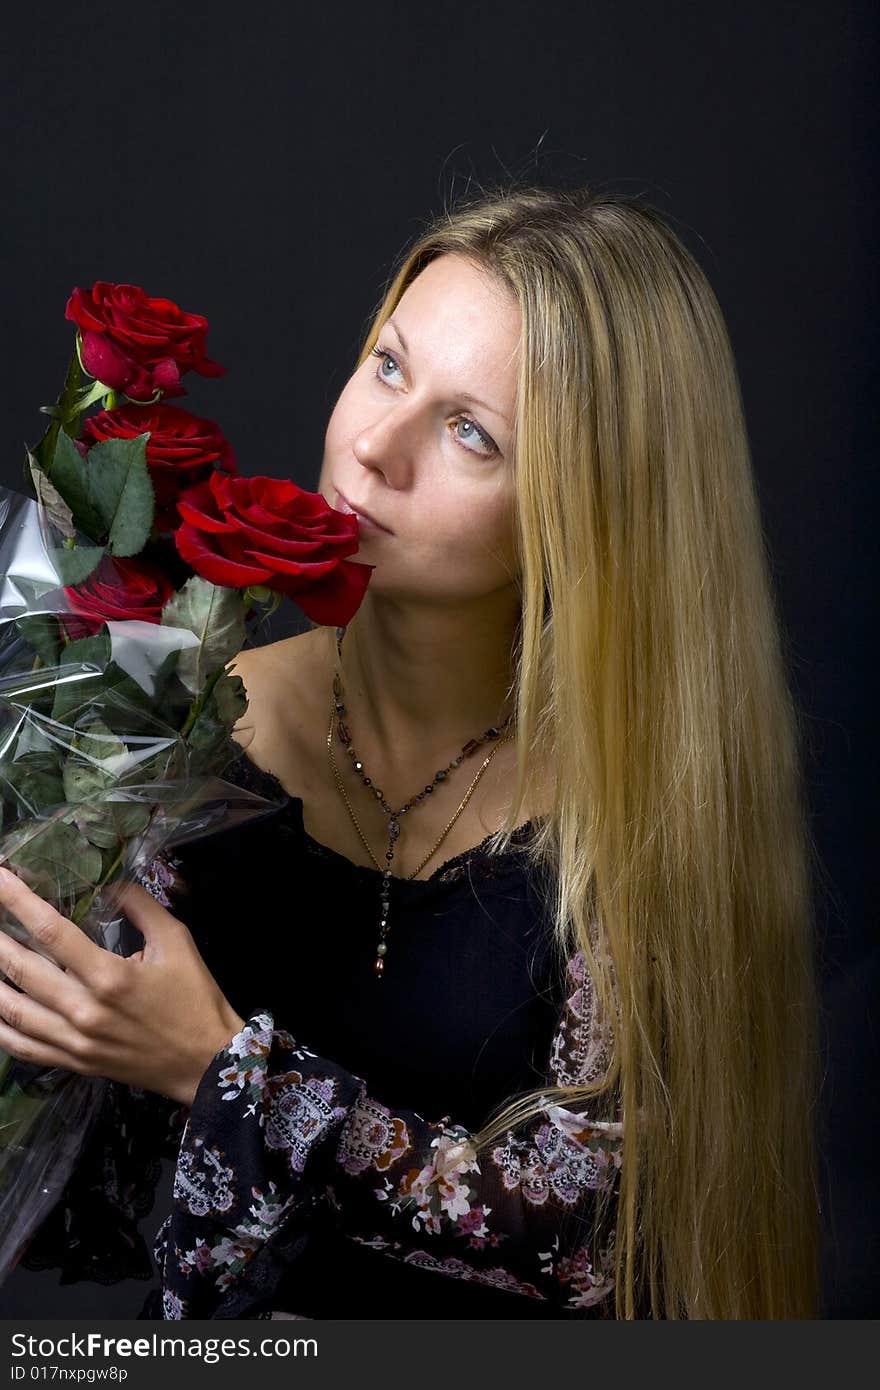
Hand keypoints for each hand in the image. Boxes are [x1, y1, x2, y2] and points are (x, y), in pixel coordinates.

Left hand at [0, 866, 245, 1107]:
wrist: (206, 1063)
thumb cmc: (195, 998)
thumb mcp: (177, 942)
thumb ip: (142, 908)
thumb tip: (112, 884)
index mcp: (110, 976)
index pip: (51, 931)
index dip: (19, 901)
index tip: (0, 879)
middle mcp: (85, 1010)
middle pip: (22, 969)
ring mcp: (75, 1041)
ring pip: (13, 1010)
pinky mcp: (74, 1062)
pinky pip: (22, 1047)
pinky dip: (0, 1028)